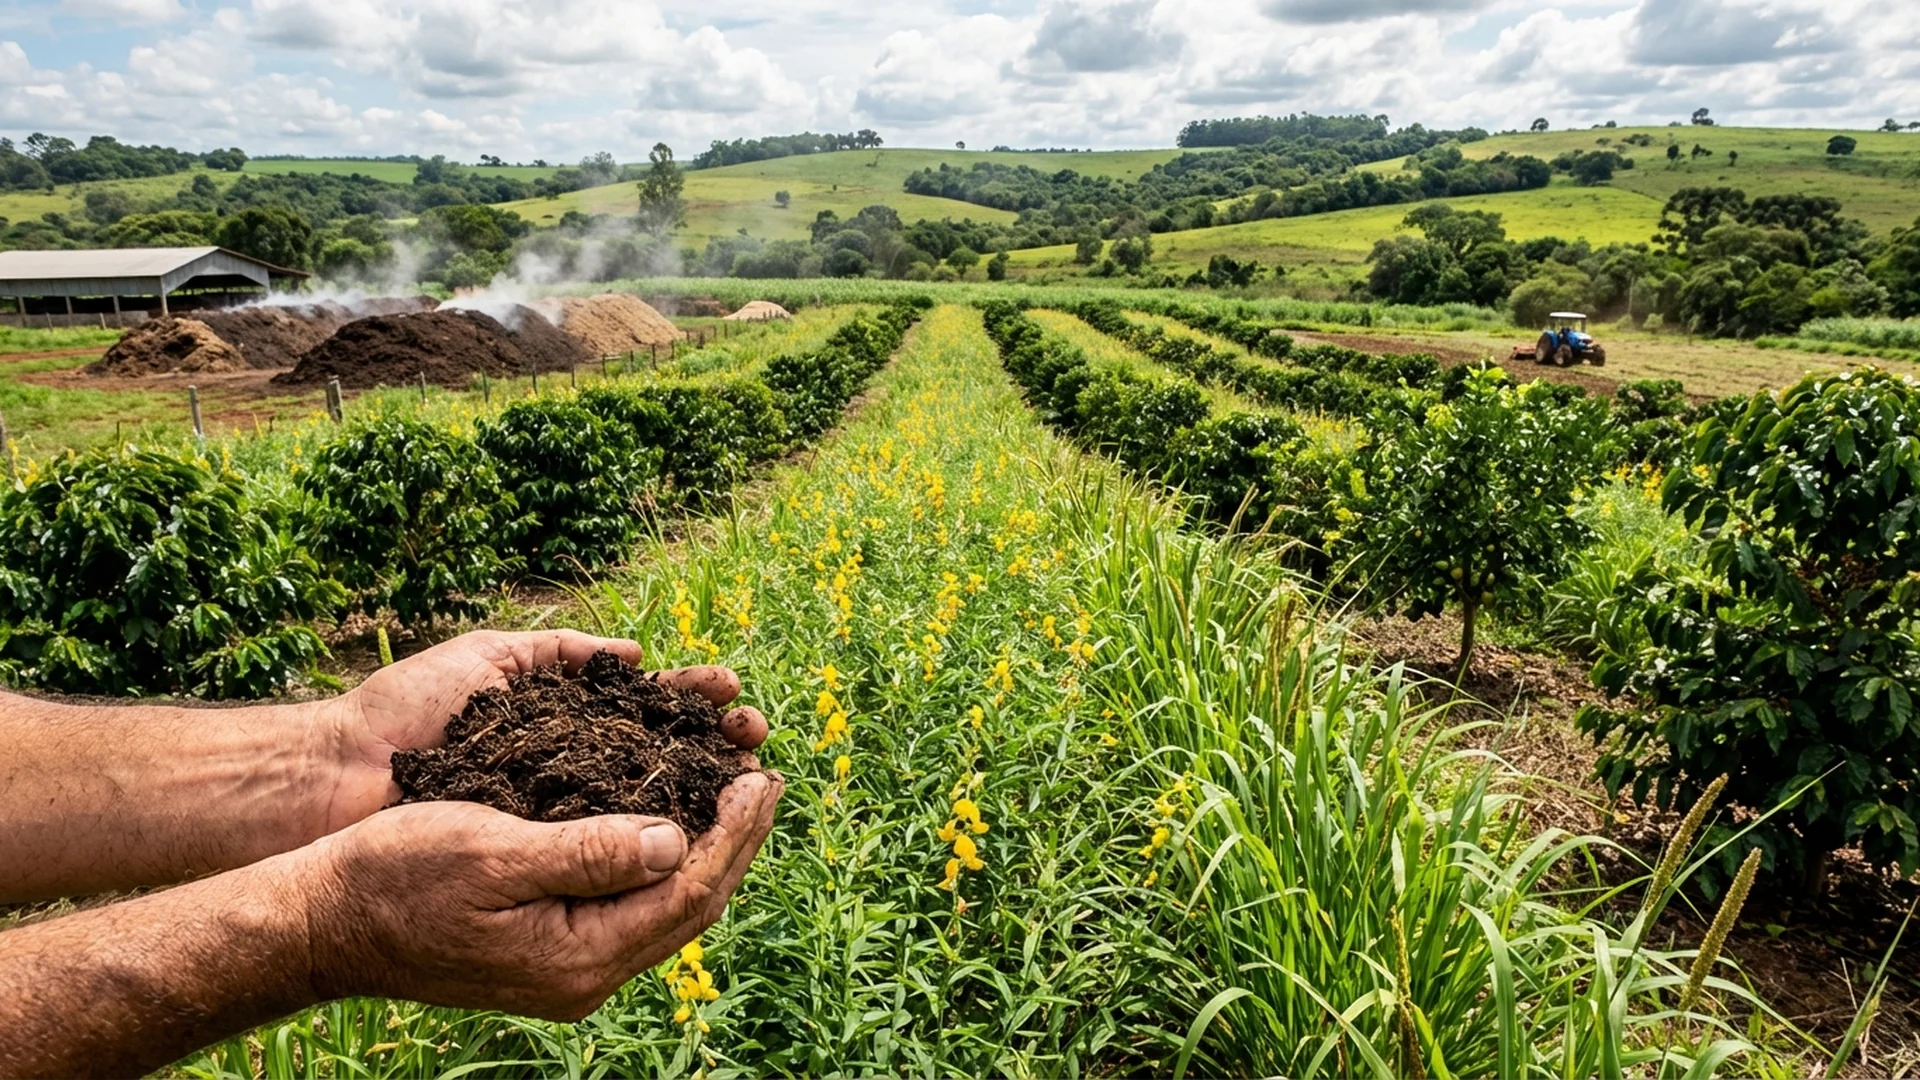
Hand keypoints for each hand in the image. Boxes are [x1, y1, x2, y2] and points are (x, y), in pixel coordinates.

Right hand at [299, 772, 782, 1019]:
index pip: (689, 893)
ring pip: (667, 905)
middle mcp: (584, 975)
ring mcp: (569, 967)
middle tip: (765, 777)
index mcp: (578, 959)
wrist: (324, 920)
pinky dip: (665, 857)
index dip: (733, 833)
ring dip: (707, 847)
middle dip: (736, 839)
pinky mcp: (552, 948)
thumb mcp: (492, 850)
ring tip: (735, 791)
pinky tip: (674, 819)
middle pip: (692, 904)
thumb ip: (588, 851)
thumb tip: (676, 840)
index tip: (760, 777)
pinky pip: (633, 903)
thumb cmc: (397, 875)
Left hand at [319, 630, 769, 833]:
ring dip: (701, 789)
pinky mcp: (538, 858)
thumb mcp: (487, 660)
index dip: (693, 703)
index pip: (647, 711)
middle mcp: (572, 773)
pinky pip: (606, 848)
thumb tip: (634, 655)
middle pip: (664, 760)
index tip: (729, 691)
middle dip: (715, 745)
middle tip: (754, 735)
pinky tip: (694, 828)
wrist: (336, 776)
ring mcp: (558, 818)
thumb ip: (558, 653)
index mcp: (564, 724)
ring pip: (649, 806)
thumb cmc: (404, 713)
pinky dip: (655, 839)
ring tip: (744, 774)